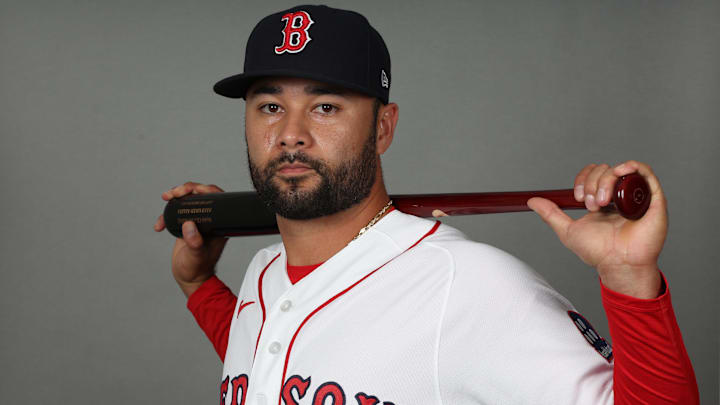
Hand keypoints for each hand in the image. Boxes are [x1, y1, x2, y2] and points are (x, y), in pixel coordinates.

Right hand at [153, 182, 229, 297]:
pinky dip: (166, 214)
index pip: (217, 199)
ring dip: (176, 197)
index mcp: (220, 224)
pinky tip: (159, 225)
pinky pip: (177, 212)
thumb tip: (189, 226)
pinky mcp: (187, 225)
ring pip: (189, 201)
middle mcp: (211, 220)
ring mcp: (199, 222)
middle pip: (202, 195)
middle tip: (173, 193)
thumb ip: (194, 243)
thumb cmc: (197, 269)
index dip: (205, 189)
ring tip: (166, 198)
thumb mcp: (196, 256)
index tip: (191, 189)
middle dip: (187, 189)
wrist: (190, 278)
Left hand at [526, 161, 666, 298]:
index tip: (576, 198)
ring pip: (619, 170)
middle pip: (604, 170)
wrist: (617, 264)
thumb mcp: (568, 230)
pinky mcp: (653, 199)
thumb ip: (551, 214)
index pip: (592, 174)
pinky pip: (645, 172)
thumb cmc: (598, 252)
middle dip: (591, 184)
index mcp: (603, 199)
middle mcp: (620, 195)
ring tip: (602, 202)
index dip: (582, 180)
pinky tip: (620, 172)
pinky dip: (632, 166)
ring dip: (605, 180)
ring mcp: (636, 196)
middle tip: (591, 205)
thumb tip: (532, 201)